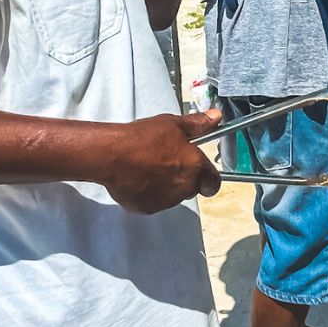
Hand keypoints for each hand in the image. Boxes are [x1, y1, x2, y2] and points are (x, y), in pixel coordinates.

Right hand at [98, 110, 222, 213]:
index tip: (201, 171)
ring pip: (173, 196)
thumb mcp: (174, 124)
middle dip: (185, 178)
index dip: (208, 177)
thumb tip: (215, 118)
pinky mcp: (147, 208)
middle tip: (168, 163)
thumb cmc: (142, 139)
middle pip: (192, 188)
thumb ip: (198, 124)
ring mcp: (165, 201)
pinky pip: (153, 202)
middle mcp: (184, 187)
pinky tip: (139, 178)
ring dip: (167, 186)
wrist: (111, 155)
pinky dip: (148, 193)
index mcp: (195, 167)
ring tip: (150, 168)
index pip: (214, 182)